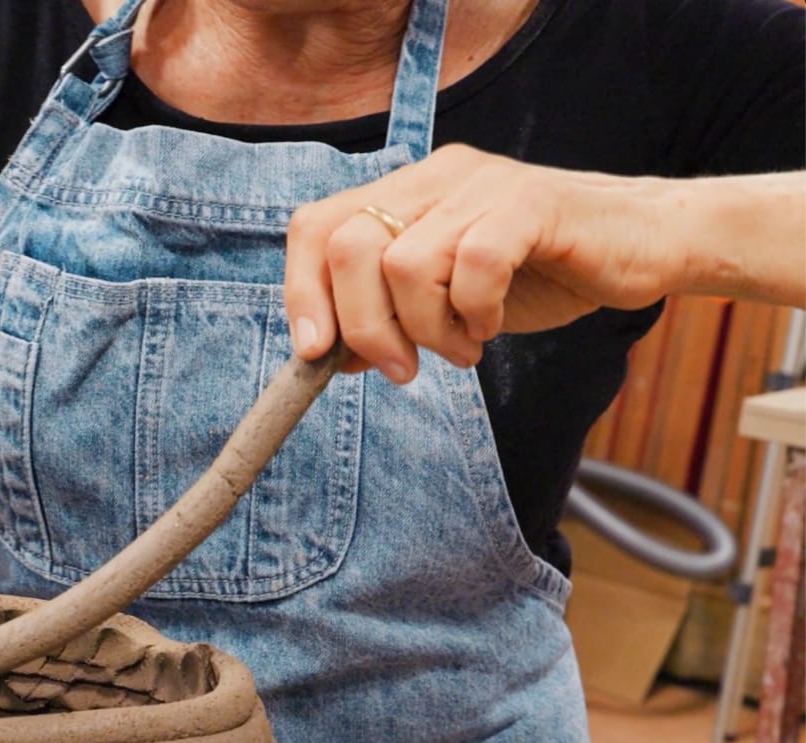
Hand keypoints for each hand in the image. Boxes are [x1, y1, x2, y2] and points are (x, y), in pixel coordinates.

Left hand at [284, 145, 681, 382]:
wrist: (638, 248)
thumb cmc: (536, 276)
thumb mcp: (443, 304)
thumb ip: (384, 318)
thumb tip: (325, 354)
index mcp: (405, 194)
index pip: (316, 227)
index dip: (302, 293)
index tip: (316, 353)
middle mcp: (436, 177)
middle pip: (349, 247)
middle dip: (362, 326)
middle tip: (401, 367)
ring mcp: (483, 184)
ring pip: (404, 263)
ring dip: (425, 328)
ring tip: (460, 347)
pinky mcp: (533, 204)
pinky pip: (474, 263)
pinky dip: (475, 311)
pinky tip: (492, 325)